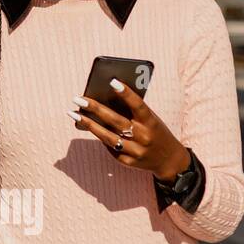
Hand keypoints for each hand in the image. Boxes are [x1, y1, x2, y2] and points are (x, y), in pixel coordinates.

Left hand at [69, 80, 190, 181]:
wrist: (170, 160)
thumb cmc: (155, 132)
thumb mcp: (151, 119)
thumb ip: (133, 111)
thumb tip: (105, 98)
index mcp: (152, 122)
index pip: (138, 105)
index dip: (126, 94)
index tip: (112, 81)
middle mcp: (144, 137)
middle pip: (116, 121)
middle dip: (95, 109)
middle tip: (78, 99)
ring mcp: (136, 151)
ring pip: (108, 137)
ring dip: (89, 124)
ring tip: (73, 113)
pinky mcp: (129, 162)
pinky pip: (110, 148)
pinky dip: (100, 137)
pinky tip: (89, 127)